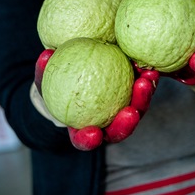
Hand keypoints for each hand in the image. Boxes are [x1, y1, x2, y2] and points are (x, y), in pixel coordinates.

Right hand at [34, 50, 158, 149]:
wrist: (79, 74)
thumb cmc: (59, 83)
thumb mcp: (47, 78)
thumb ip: (44, 71)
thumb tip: (46, 55)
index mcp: (83, 127)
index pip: (85, 139)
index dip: (88, 140)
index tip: (92, 134)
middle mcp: (106, 123)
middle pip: (119, 130)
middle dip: (127, 125)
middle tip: (130, 112)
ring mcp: (122, 109)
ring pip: (137, 110)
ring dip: (144, 98)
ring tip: (146, 81)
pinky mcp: (134, 94)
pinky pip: (142, 88)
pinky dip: (147, 80)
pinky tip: (150, 67)